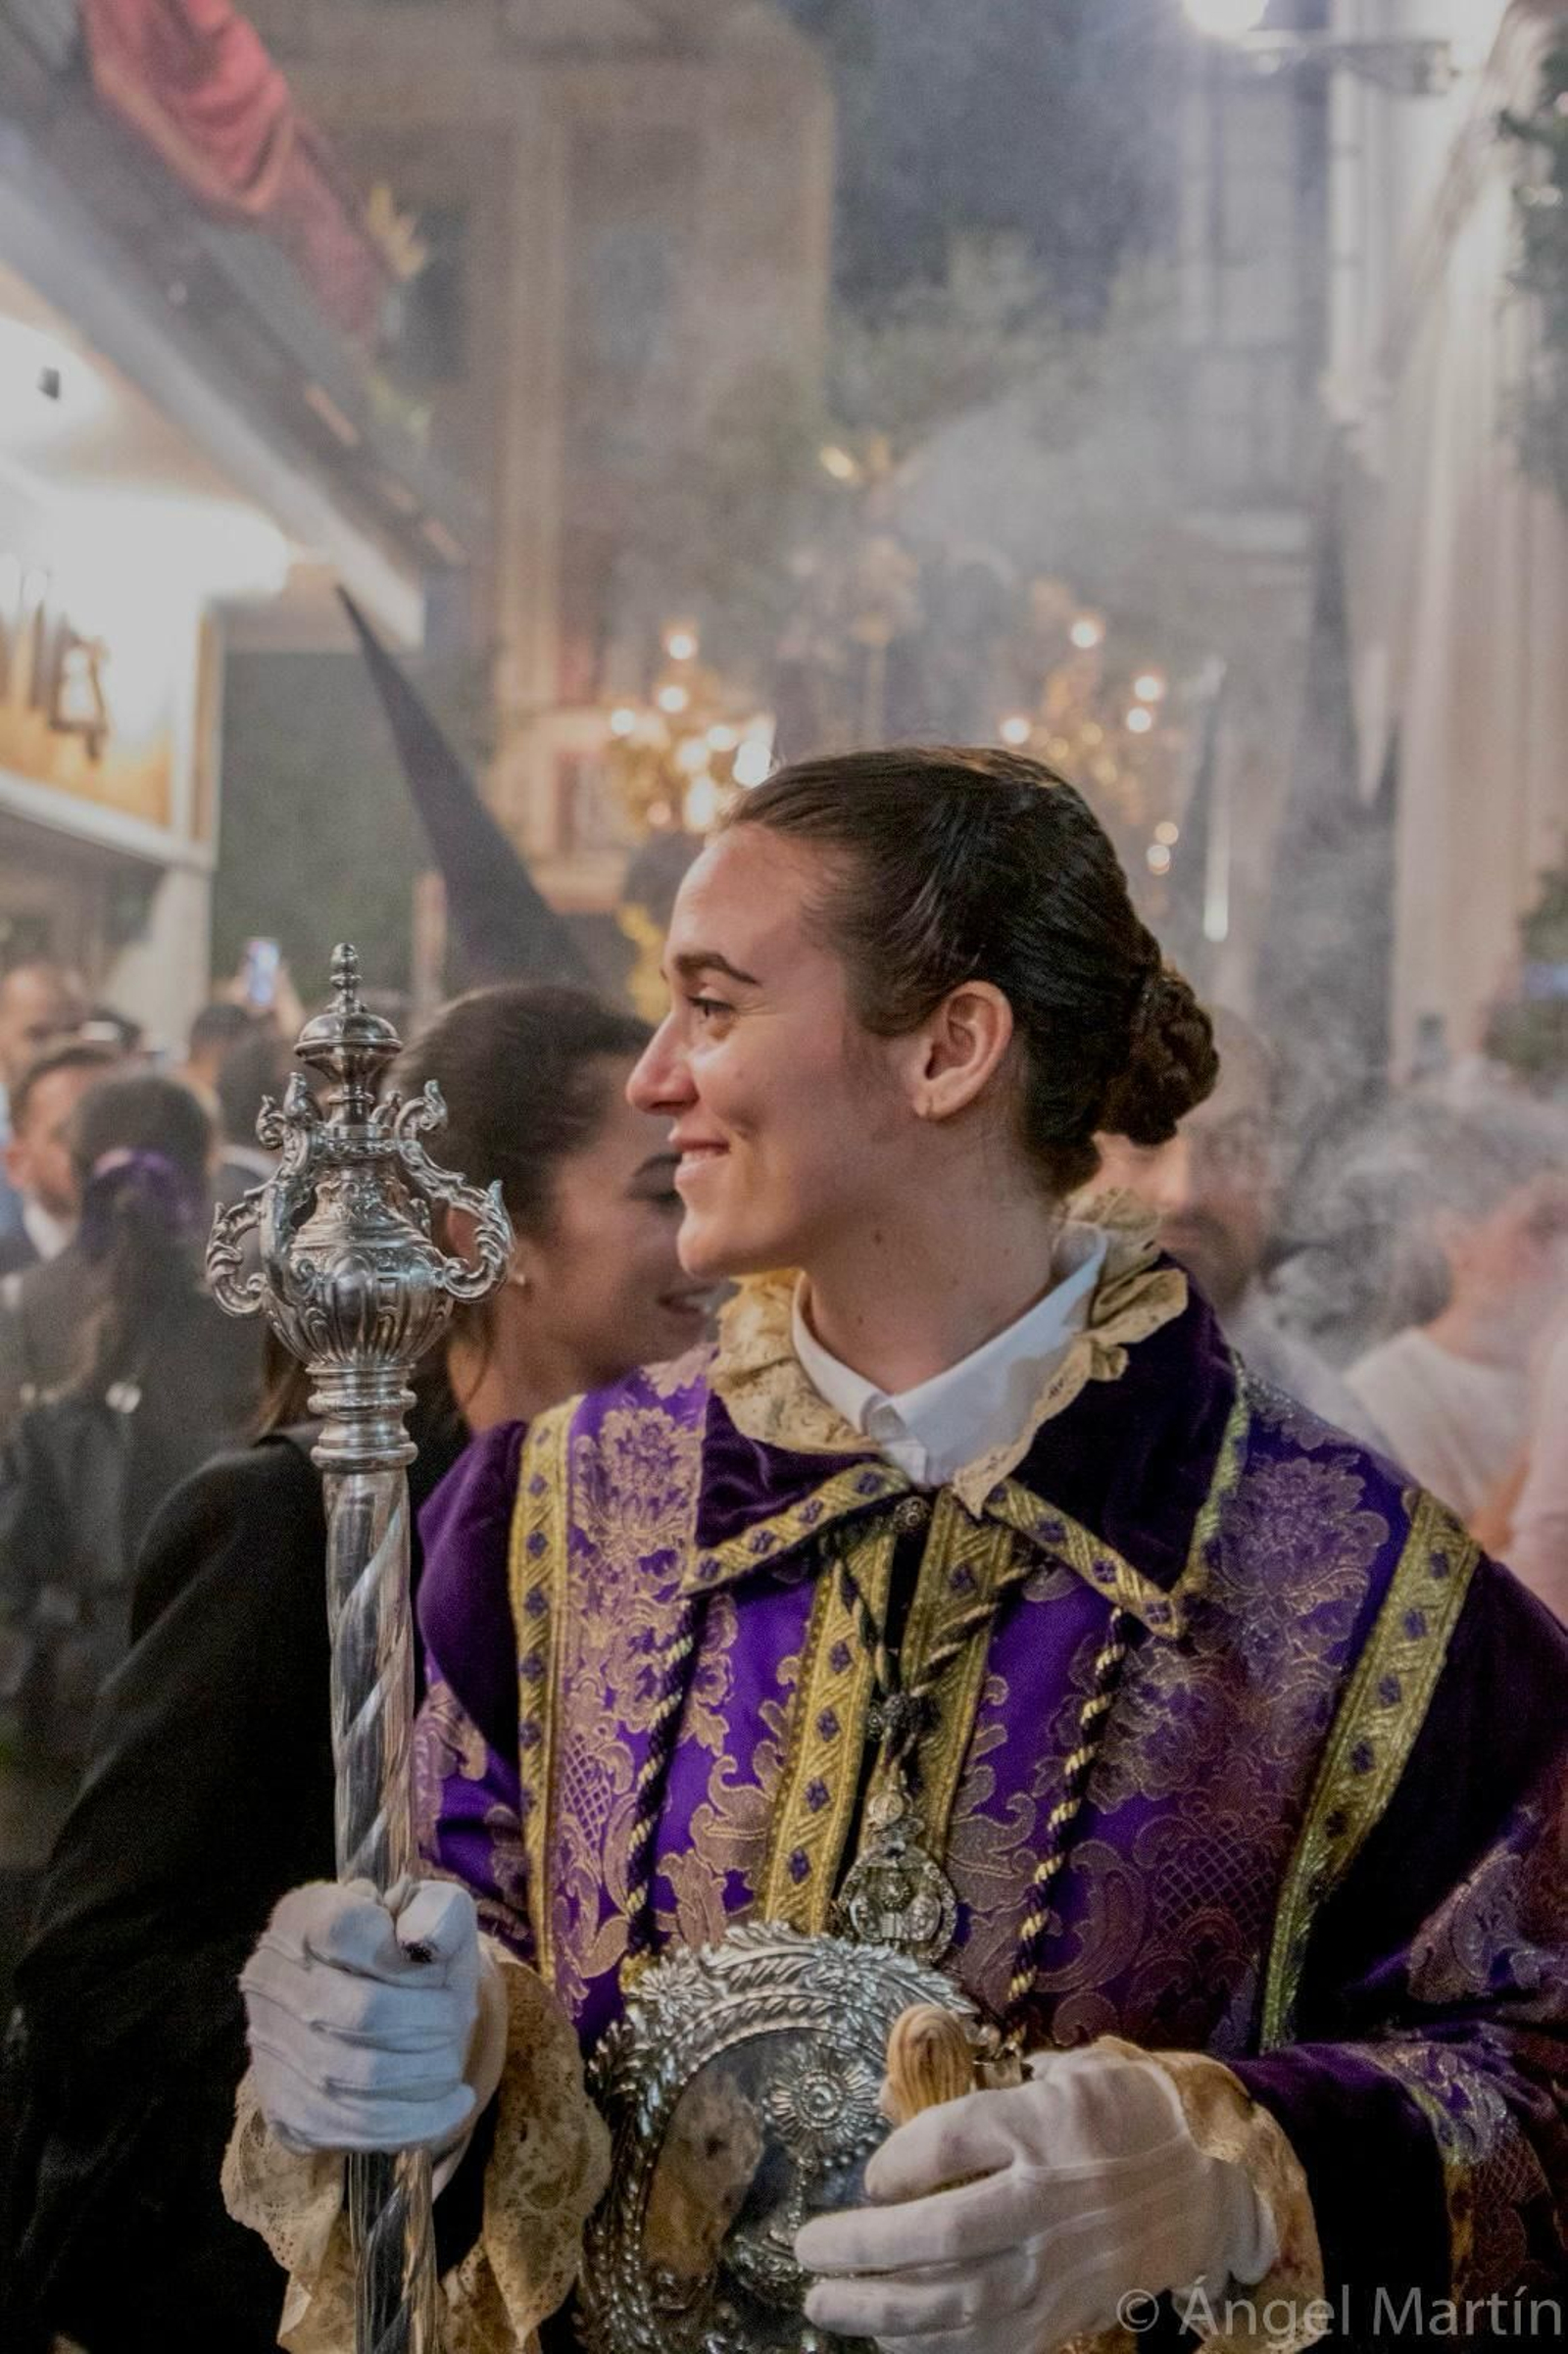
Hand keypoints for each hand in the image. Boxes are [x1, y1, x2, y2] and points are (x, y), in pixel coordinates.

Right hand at [240, 1877, 483, 2154]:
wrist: (385, 2014)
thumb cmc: (413, 1955)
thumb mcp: (436, 1913)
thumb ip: (438, 1912)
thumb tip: (421, 1942)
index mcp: (301, 1917)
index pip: (343, 1931)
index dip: (404, 1957)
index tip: (436, 1969)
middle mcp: (269, 1980)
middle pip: (362, 2012)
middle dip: (430, 2021)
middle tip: (456, 2020)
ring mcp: (270, 2049)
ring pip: (359, 2075)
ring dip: (426, 2071)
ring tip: (451, 2061)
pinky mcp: (286, 2109)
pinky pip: (354, 2126)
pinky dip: (416, 2120)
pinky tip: (451, 2104)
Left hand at [795, 2042, 1274, 2352]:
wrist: (1206, 2189)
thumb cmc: (1124, 2117)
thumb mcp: (1068, 2072)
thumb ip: (986, 2084)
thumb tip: (887, 2094)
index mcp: (1047, 2124)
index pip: (950, 2142)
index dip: (894, 2162)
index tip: (868, 2176)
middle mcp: (1051, 2199)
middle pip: (941, 2233)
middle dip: (862, 2247)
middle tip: (807, 2249)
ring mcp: (1060, 2266)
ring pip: (957, 2301)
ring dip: (880, 2309)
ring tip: (825, 2303)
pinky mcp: (1067, 2314)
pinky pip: (990, 2343)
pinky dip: (933, 2349)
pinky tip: (889, 2341)